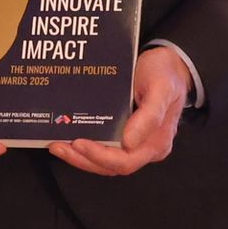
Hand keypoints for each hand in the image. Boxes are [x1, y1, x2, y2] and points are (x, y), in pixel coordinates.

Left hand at [51, 46, 193, 176]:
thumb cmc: (166, 73)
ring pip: (104, 161)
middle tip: (58, 146)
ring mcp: (134, 143)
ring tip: (57, 146)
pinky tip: (68, 138)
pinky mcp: (124, 135)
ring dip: (80, 157)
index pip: (126, 161)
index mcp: (156, 142)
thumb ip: (150, 116)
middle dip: (83, 159)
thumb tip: (129, 142)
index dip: (100, 156)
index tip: (79, 143)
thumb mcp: (161, 88)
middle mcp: (145, 147)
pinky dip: (85, 148)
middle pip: (111, 166)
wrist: (169, 62)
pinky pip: (104, 148)